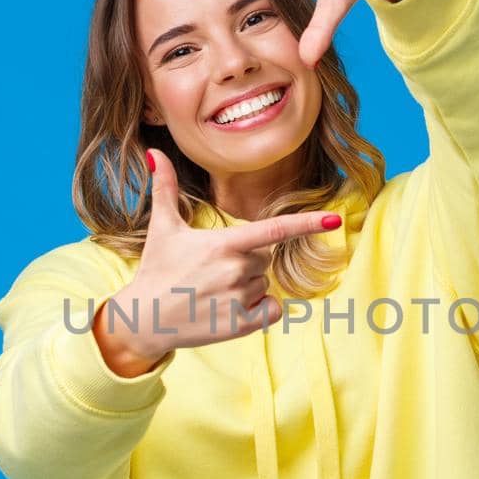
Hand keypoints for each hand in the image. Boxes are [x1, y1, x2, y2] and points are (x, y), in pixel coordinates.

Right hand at [102, 148, 343, 363]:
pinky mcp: (241, 325)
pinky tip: (229, 310)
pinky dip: (259, 310)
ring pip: (264, 285)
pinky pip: (271, 310)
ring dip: (247, 288)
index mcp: (223, 244)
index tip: (334, 218)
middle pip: (264, 259)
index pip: (274, 230)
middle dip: (245, 263)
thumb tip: (154, 153)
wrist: (143, 319)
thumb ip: (165, 188)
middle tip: (212, 272)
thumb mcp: (162, 228)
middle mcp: (235, 270)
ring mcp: (239, 299)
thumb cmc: (157, 270)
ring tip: (212, 293)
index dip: (307, 223)